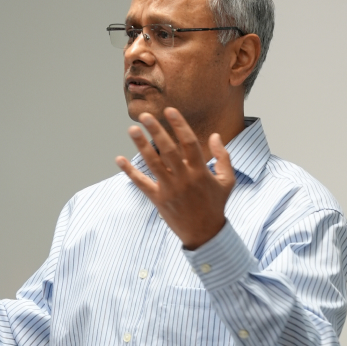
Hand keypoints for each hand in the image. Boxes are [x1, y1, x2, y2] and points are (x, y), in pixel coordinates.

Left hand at [115, 108, 234, 249]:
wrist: (205, 234)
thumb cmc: (216, 205)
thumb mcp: (227, 181)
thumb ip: (224, 157)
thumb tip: (215, 136)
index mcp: (201, 171)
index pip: (189, 142)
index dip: (179, 125)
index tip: (170, 110)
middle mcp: (184, 179)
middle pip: (168, 150)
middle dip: (156, 131)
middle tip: (145, 116)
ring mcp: (170, 189)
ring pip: (153, 164)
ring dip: (141, 146)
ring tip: (132, 130)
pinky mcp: (158, 200)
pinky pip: (142, 184)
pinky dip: (130, 172)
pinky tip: (119, 159)